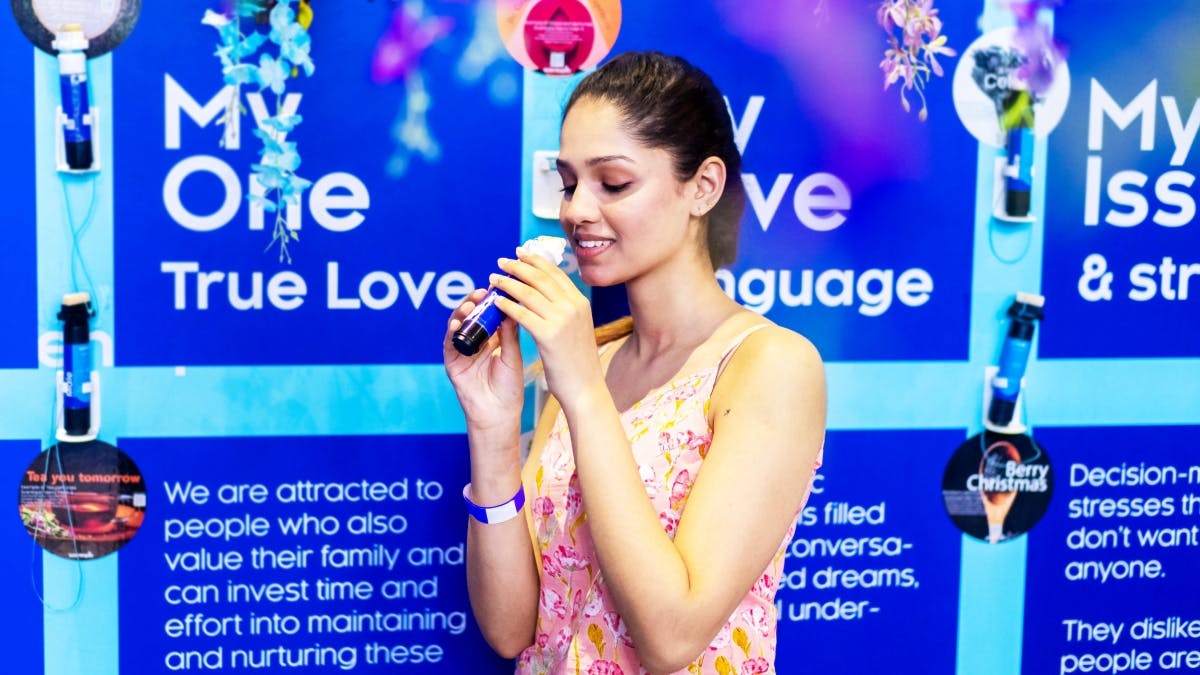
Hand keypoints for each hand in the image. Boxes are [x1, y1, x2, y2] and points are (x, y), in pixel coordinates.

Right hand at [443, 288, 524, 433]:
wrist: (499, 413)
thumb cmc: (509, 388)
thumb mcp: (513, 357)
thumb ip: (509, 335)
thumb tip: (510, 307)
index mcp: (492, 340)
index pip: (489, 314)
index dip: (491, 301)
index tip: (497, 288)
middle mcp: (476, 342)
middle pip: (472, 316)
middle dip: (474, 302)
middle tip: (481, 293)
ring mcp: (462, 351)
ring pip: (458, 325)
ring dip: (462, 313)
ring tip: (470, 305)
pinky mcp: (452, 362)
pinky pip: (449, 342)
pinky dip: (451, 331)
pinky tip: (457, 323)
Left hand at [489, 248, 601, 405]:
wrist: (586, 388)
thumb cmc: (578, 363)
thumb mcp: (577, 328)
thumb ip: (565, 311)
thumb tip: (547, 297)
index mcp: (580, 302)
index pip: (555, 273)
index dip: (536, 261)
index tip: (520, 253)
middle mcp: (573, 306)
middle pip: (540, 277)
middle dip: (518, 266)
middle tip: (502, 261)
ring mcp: (562, 319)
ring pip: (528, 292)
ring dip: (507, 282)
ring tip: (493, 279)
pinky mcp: (548, 335)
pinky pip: (521, 313)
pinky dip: (507, 305)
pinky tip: (496, 302)